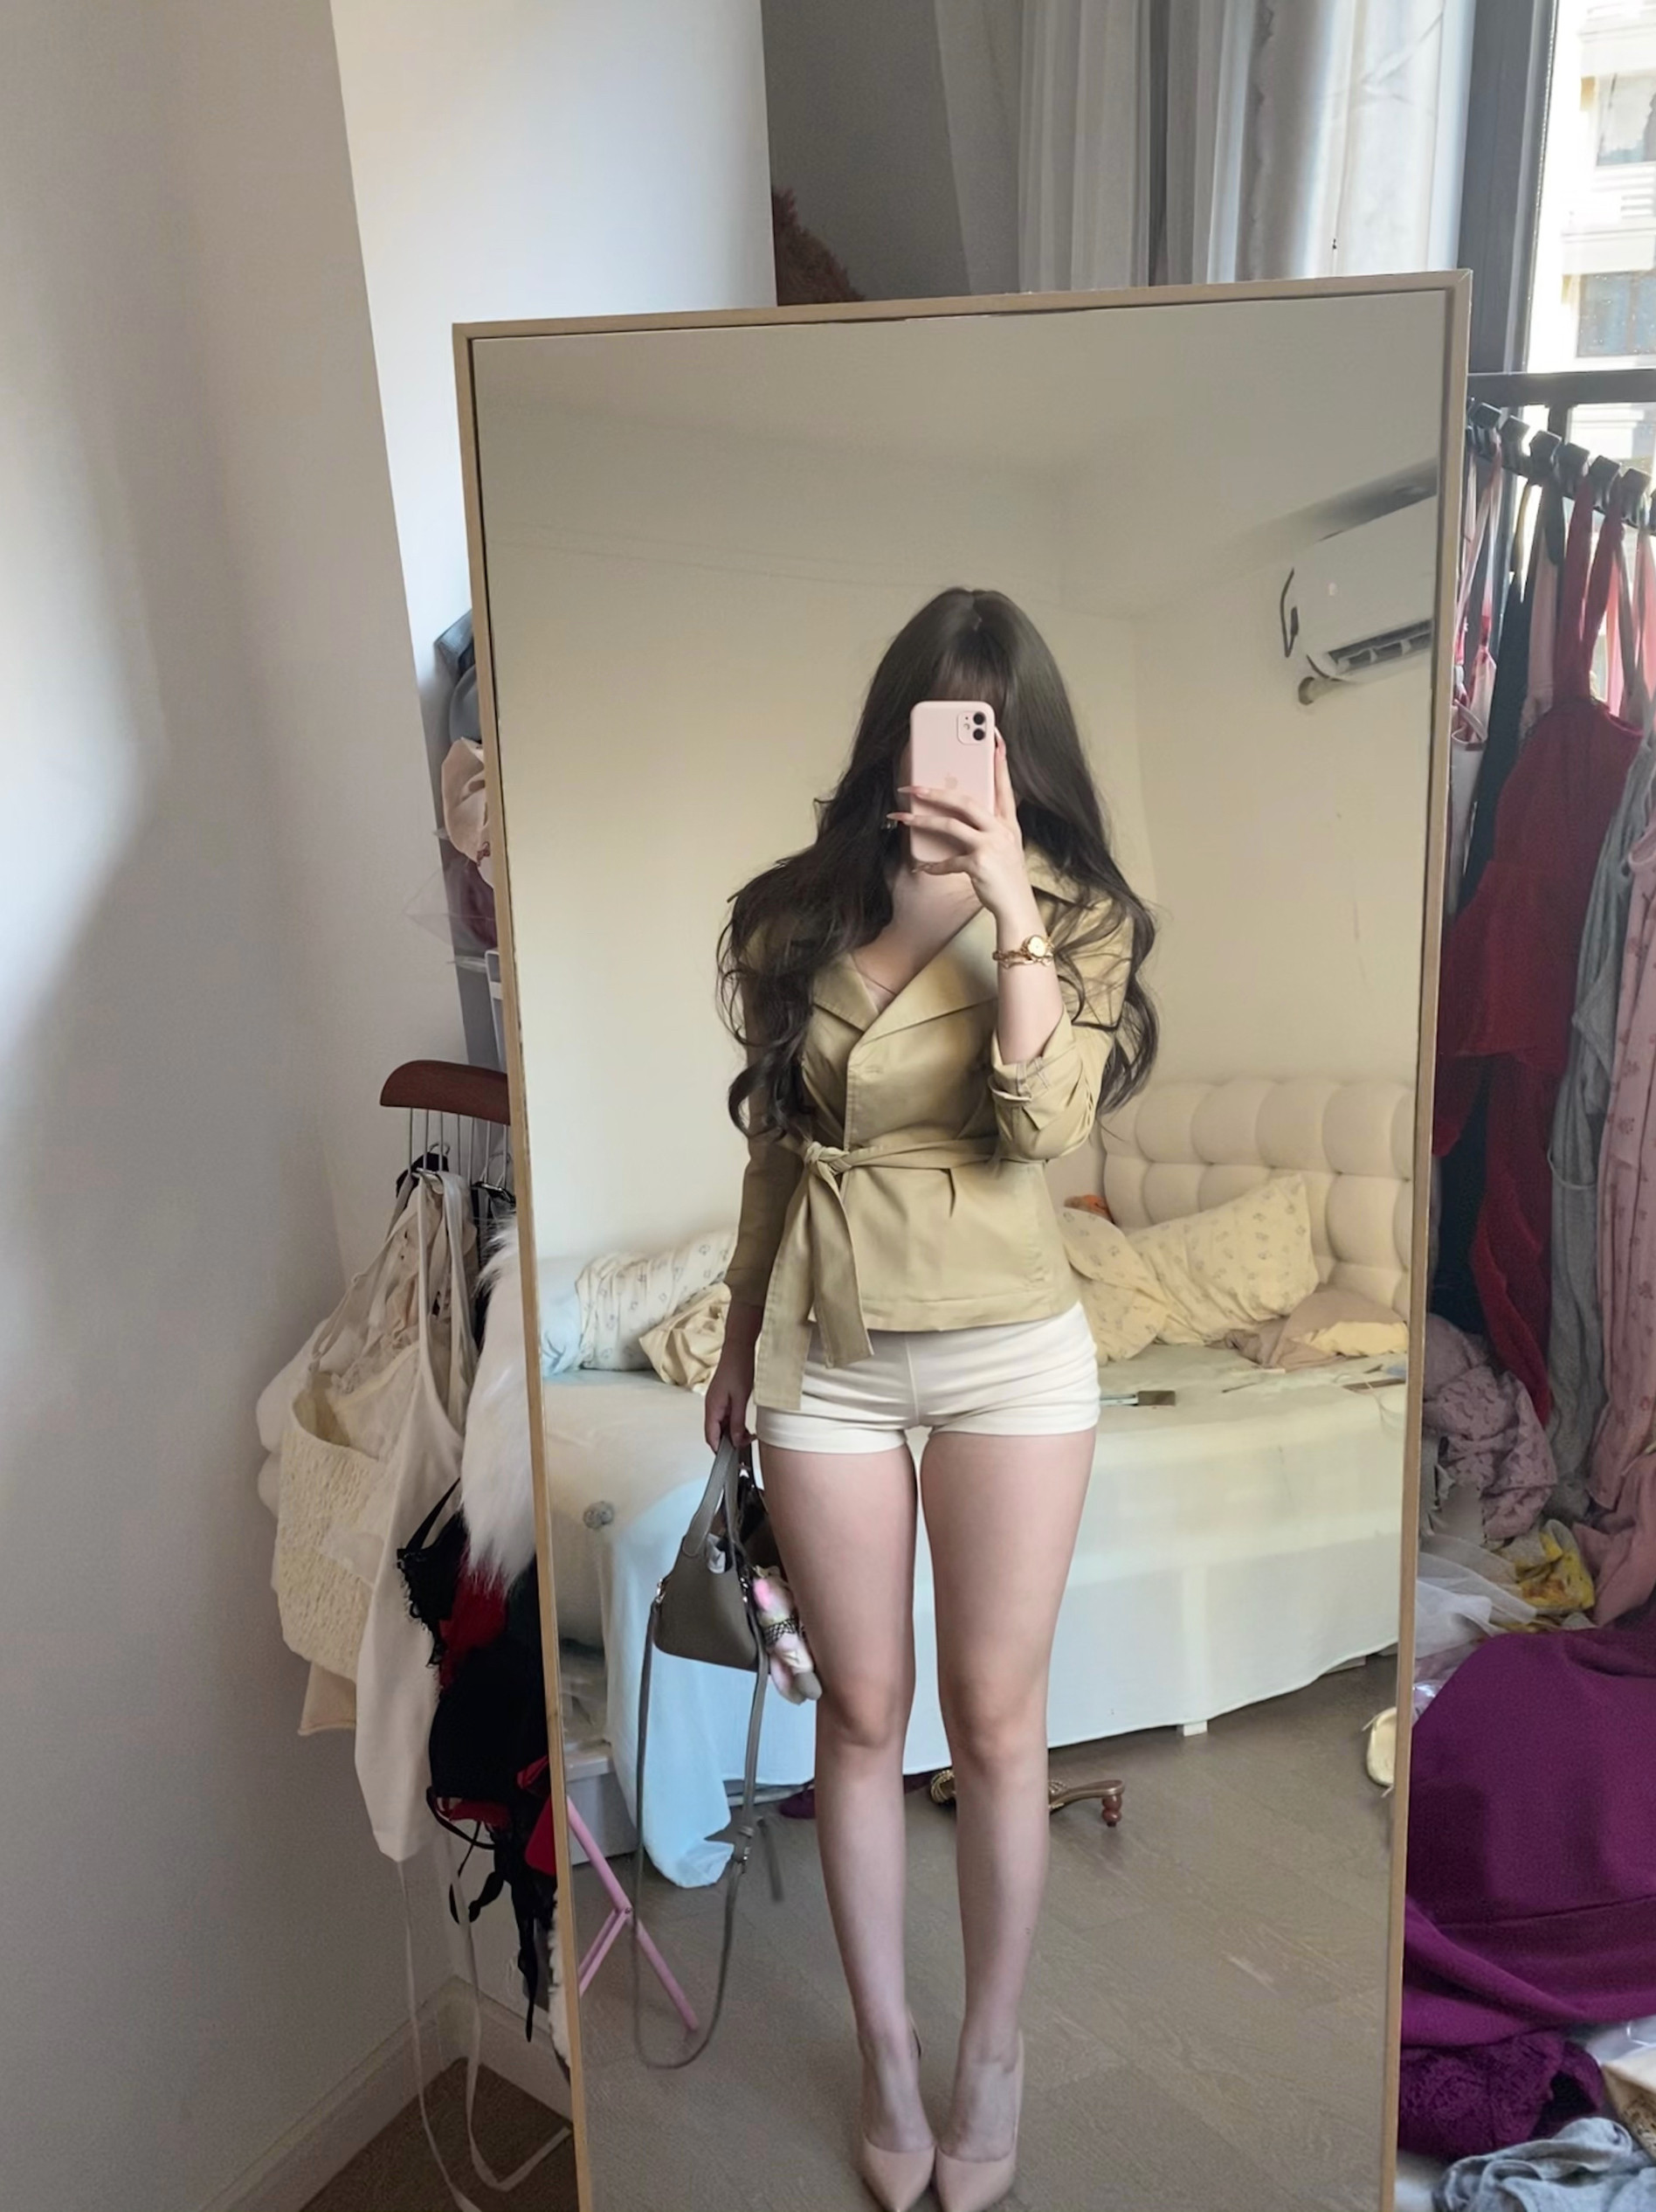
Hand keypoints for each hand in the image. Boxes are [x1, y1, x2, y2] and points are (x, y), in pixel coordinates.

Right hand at [704, 1342, 754, 1452]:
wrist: (739, 1348)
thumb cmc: (738, 1369)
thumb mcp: (740, 1398)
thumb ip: (736, 1421)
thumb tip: (734, 1441)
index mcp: (712, 1408)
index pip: (710, 1436)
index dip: (719, 1449)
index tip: (732, 1458)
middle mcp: (711, 1407)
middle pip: (716, 1433)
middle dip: (729, 1442)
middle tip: (747, 1445)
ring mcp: (717, 1403)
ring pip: (722, 1426)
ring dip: (733, 1433)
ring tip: (749, 1436)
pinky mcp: (723, 1399)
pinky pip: (726, 1417)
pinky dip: (734, 1424)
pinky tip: (746, 1426)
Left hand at [889, 733, 1037, 927]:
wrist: (1017, 908)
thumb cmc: (1007, 878)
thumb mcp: (1005, 847)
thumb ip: (988, 829)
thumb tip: (959, 817)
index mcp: (1008, 823)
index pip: (1004, 785)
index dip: (1000, 761)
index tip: (995, 738)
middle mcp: (1001, 830)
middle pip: (966, 801)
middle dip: (936, 792)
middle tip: (913, 786)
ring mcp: (991, 846)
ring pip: (951, 825)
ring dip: (922, 820)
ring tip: (902, 816)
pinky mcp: (979, 865)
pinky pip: (949, 860)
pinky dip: (933, 864)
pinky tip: (923, 866)